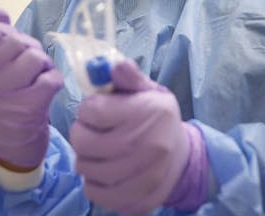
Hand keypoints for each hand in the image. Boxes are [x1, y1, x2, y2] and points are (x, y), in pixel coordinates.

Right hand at [0, 9, 62, 168]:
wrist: (6, 145)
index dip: (10, 34)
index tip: (11, 48)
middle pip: (19, 42)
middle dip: (30, 50)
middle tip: (28, 67)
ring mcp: (4, 95)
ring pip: (37, 58)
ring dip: (44, 65)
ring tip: (37, 77)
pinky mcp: (28, 107)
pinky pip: (51, 78)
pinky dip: (53, 81)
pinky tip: (45, 90)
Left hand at [70, 59, 207, 214]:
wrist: (182, 157)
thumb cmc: (157, 118)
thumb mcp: (148, 91)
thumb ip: (128, 77)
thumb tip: (112, 64)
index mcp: (148, 112)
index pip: (92, 110)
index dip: (88, 108)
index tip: (97, 110)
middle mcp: (148, 146)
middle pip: (83, 142)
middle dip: (81, 133)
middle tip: (93, 131)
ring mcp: (143, 177)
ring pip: (85, 168)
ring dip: (86, 158)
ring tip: (99, 151)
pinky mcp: (137, 200)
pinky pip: (95, 192)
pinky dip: (93, 182)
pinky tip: (104, 171)